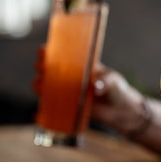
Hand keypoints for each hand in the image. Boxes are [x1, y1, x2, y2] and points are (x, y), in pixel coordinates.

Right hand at [34, 46, 148, 134]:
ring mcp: (69, 92)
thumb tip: (95, 87)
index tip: (43, 50)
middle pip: (50, 68)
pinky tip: (40, 105)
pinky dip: (44, 104)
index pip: (62, 54)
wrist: (121, 111)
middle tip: (42, 67)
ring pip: (47, 85)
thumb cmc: (118, 90)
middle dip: (42, 66)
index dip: (50, 51)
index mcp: (80, 65)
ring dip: (39, 83)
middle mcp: (71, 77)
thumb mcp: (114, 82)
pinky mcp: (69, 107)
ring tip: (39, 84)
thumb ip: (106, 82)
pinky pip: (53, 104)